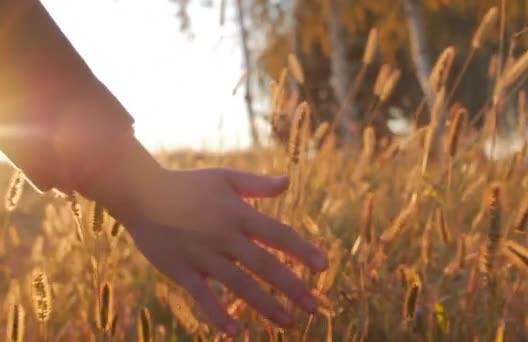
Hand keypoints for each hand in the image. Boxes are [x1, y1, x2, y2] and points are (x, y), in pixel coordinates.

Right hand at [126, 169, 327, 334]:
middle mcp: (224, 237)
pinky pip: (203, 297)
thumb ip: (257, 185)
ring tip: (287, 321)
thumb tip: (288, 182)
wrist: (141, 193)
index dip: (302, 250)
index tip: (323, 266)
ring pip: (239, 285)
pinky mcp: (182, 271)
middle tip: (315, 307)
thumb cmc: (187, 184)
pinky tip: (235, 331)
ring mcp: (203, 256)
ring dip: (265, 305)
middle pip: (264, 266)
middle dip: (292, 287)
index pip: (278, 234)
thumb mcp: (224, 177)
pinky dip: (217, 314)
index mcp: (238, 214)